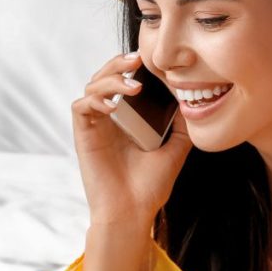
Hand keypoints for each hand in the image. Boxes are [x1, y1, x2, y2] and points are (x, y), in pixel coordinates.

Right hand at [72, 52, 192, 224]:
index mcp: (128, 119)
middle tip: (138, 58)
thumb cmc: (150, 186)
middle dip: (119, 63)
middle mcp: (109, 118)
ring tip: (133, 86)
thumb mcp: (175, 150)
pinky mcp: (83, 135)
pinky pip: (81, 106)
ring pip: (92, 86)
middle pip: (105, 76)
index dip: (133, 66)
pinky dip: (95, 99)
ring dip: (111, 79)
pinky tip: (113, 106)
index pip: (125, 81)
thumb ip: (181, 126)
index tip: (152, 59)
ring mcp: (95, 126)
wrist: (133, 211)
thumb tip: (190, 101)